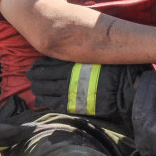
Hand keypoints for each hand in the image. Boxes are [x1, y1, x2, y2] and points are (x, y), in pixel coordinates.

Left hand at [27, 57, 142, 121]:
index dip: (40, 64)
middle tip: (30, 75)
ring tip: (33, 88)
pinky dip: (42, 102)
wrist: (125, 89)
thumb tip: (80, 51)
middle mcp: (66, 75)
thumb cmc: (117, 70)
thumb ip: (87, 55)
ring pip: (42, 89)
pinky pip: (50, 103)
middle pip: (41, 75)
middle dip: (33, 75)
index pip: (49, 61)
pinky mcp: (70, 105)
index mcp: (72, 61)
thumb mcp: (100, 56)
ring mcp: (67, 91)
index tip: (35, 65)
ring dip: (36, 88)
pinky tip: (39, 101)